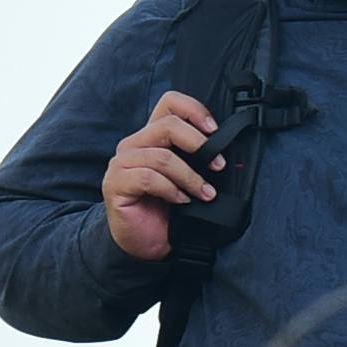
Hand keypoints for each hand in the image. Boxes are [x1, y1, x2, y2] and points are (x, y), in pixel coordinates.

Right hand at [103, 91, 221, 261]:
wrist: (146, 243)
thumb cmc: (167, 210)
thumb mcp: (188, 180)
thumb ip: (200, 162)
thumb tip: (231, 157)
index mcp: (152, 136)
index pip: (169, 103)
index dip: (194, 110)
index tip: (214, 130)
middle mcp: (134, 144)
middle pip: (168, 126)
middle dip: (199, 144)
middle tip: (218, 166)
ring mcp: (121, 163)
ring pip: (162, 156)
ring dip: (190, 176)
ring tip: (204, 193)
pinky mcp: (115, 183)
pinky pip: (147, 178)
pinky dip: (170, 190)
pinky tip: (181, 201)